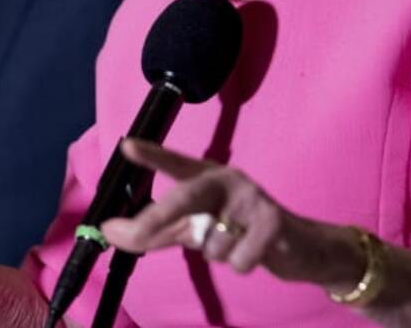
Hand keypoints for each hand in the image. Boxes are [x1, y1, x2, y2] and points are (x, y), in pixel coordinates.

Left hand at [99, 139, 364, 288]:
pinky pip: (236, 260)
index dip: (152, 155)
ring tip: (237, 243)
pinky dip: (241, 265)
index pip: (175, 163)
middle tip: (135, 234)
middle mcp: (227, 180)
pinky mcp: (272, 222)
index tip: (126, 146)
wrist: (302, 247)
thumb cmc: (239, 233)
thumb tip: (108, 232)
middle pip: (186, 198)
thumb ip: (154, 231)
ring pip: (210, 244)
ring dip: (218, 255)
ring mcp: (251, 198)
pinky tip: (256, 252)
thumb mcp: (195, 229)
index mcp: (205, 177)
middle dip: (159, 218)